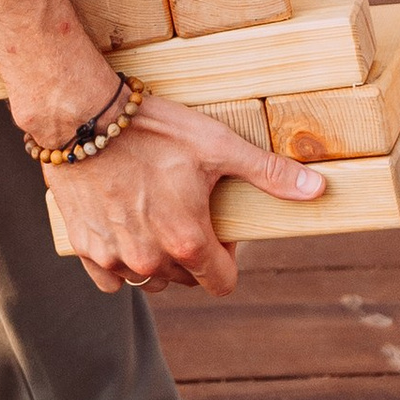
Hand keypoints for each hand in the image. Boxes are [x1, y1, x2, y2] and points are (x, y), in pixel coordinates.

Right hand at [44, 93, 325, 301]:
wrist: (81, 116)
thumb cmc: (153, 128)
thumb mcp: (216, 144)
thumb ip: (268, 173)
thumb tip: (319, 190)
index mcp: (187, 241)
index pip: (221, 284)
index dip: (227, 258)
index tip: (218, 226)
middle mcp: (150, 259)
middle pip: (185, 279)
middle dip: (191, 253)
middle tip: (184, 207)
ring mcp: (114, 257)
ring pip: (148, 278)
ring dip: (155, 258)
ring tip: (153, 212)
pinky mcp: (84, 248)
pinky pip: (110, 276)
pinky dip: (119, 259)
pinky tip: (122, 222)